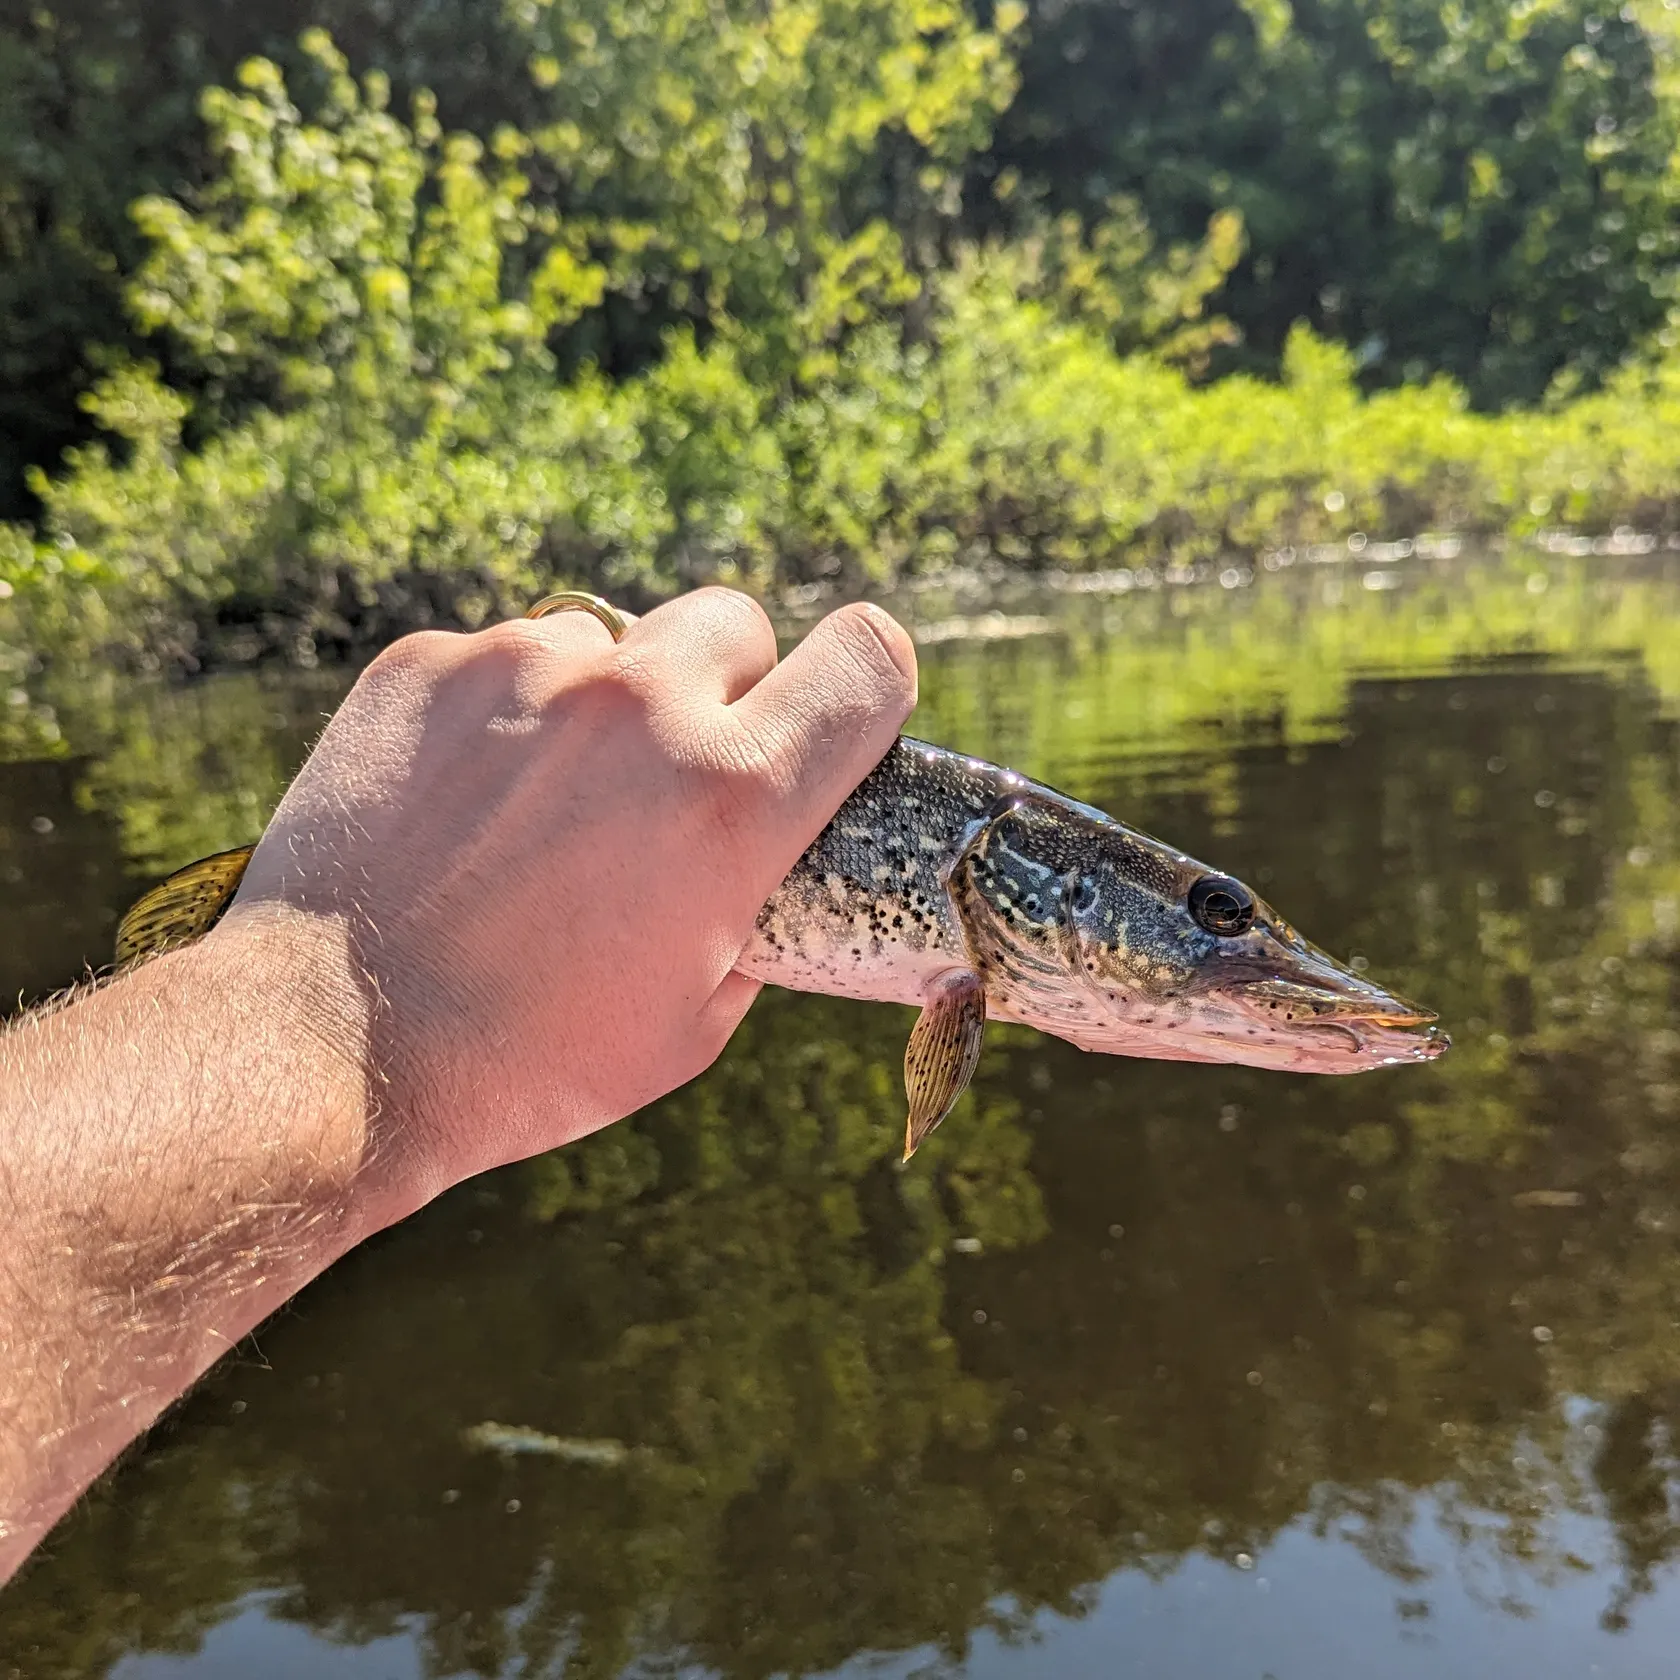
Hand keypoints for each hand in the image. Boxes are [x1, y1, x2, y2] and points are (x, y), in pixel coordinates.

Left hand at [224, 588, 917, 1226]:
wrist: (331, 1045)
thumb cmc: (531, 1059)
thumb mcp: (695, 1022)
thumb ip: (755, 911)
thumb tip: (764, 862)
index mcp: (733, 797)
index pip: (868, 657)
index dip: (867, 682)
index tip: (836, 719)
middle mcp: (640, 707)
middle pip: (737, 623)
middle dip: (727, 687)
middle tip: (676, 773)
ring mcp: (524, 669)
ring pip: (611, 639)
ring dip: (605, 702)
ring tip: (545, 804)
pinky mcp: (427, 665)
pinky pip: (504, 656)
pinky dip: (504, 713)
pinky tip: (464, 802)